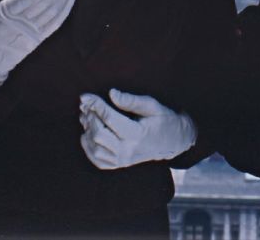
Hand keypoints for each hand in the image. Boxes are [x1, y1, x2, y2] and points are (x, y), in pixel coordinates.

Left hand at [79, 89, 198, 169]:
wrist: (173, 141)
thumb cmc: (163, 119)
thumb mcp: (151, 105)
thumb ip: (131, 100)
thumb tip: (111, 93)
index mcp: (137, 134)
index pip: (110, 119)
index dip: (96, 105)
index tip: (86, 96)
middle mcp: (128, 151)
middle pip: (99, 134)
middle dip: (90, 117)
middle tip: (85, 105)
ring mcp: (123, 160)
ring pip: (95, 148)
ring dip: (87, 131)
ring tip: (85, 116)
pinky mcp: (120, 164)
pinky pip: (98, 160)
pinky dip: (88, 147)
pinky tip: (88, 134)